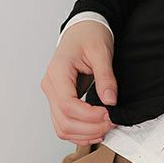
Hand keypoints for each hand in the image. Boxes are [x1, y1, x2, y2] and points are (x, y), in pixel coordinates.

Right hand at [41, 21, 119, 145]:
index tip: (109, 114)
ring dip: (84, 134)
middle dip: (89, 128)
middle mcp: (50, 85)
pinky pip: (64, 123)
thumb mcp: (101, 51)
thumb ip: (105, 76)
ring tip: (107, 127)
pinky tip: (96, 130)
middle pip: (64, 121)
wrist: (83, 28)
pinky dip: (80, 132)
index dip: (89, 115)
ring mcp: (53, 94)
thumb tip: (110, 101)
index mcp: (58, 72)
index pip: (68, 104)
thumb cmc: (89, 35)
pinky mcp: (60, 99)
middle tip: (112, 122)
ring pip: (62, 127)